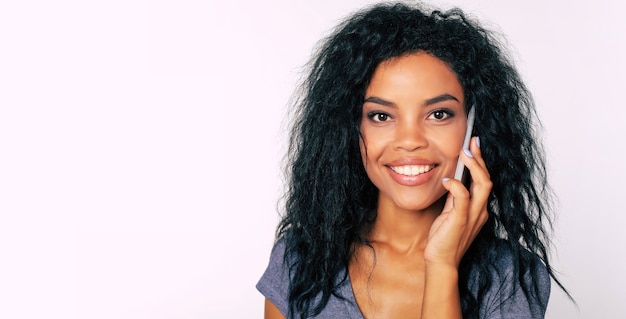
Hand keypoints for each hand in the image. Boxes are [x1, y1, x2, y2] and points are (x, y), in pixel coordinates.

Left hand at [424, 137, 491, 267]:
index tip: (474, 145)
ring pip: (482, 185)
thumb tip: (452, 180)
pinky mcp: (460, 221)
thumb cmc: (444, 238)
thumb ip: (454, 198)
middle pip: (488, 179)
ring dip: (474, 167)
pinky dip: (456, 186)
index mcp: (479, 209)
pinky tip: (447, 178)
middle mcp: (480, 211)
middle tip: (472, 141)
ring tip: (464, 153)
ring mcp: (473, 216)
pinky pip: (463, 199)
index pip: (484, 181)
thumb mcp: (450, 213)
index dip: (481, 162)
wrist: (441, 262)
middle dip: (480, 158)